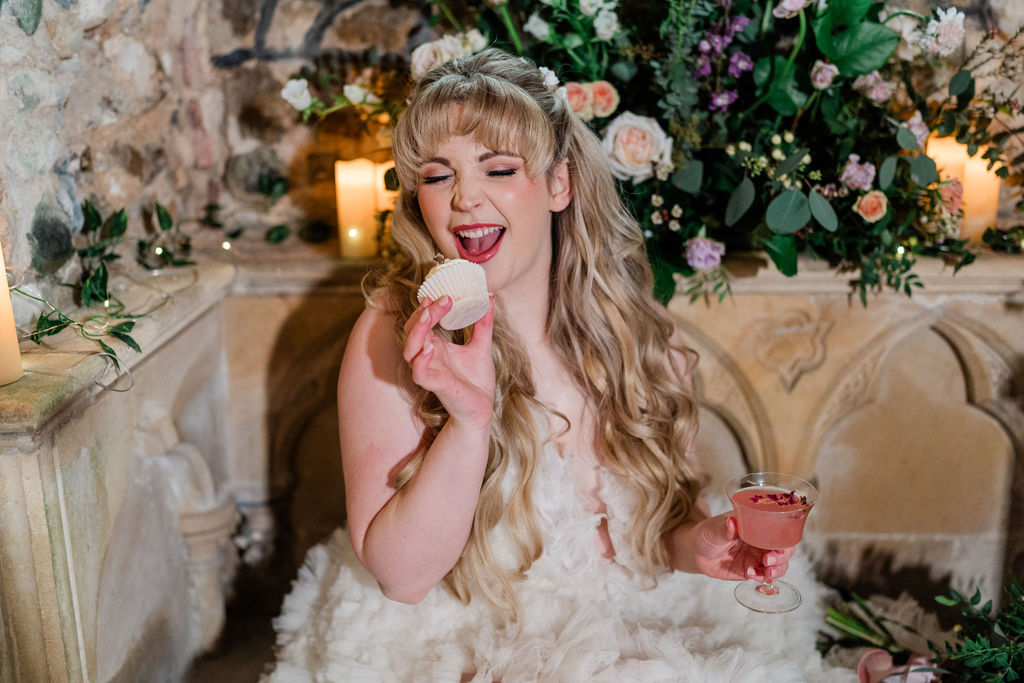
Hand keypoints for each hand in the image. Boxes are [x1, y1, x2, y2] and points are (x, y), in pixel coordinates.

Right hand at [402, 295, 495, 429]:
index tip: (445, 295)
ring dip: (416, 332)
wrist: (483, 408)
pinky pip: (419, 373)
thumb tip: (489, 297)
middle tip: (443, 299)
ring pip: (410, 350)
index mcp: (435, 346)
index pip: (422, 322)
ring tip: (427, 316)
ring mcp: (429, 371)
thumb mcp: (482, 345)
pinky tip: (430, 348)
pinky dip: (421, 360)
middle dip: (424, 314)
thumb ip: (483, 323)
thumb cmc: (476, 380)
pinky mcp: (436, 386)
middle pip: (413, 331)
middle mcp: (428, 357)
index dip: (429, 308)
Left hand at [690, 512, 793, 582]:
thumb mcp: (713, 528)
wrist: (695, 552)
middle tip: (768, 561)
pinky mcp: (752, 570)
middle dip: (782, 557)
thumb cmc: (706, 533)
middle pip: (785, 549)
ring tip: (764, 571)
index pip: (779, 529)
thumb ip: (724, 528)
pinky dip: (762, 577)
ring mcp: (757, 556)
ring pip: (779, 564)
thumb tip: (731, 522)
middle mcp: (761, 540)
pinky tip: (751, 575)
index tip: (780, 546)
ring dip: (776, 570)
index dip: (785, 538)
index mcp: (756, 524)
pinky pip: (764, 576)